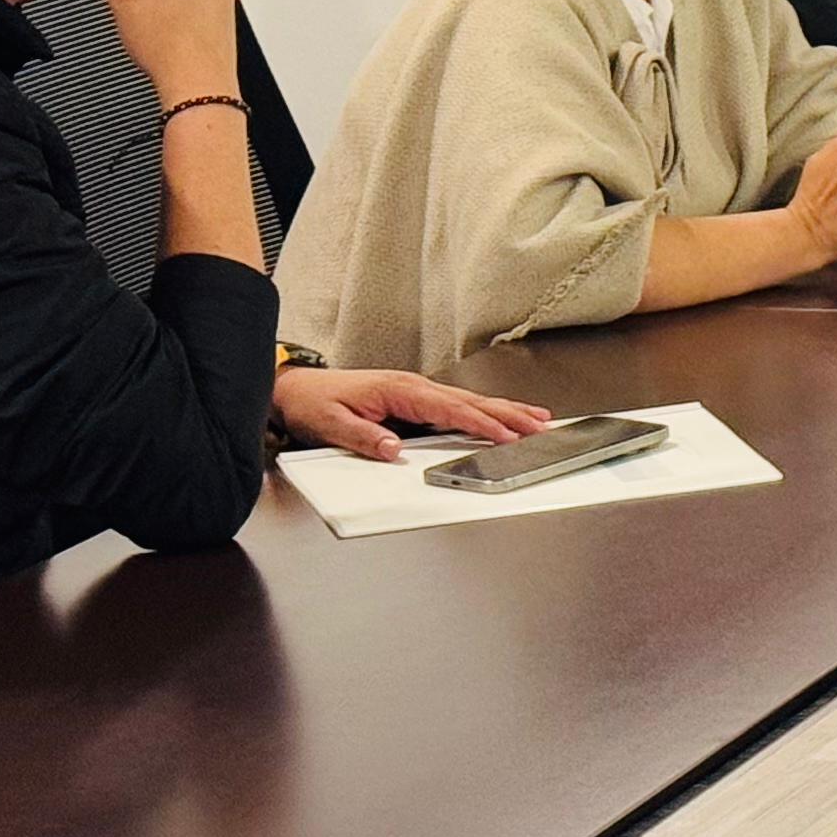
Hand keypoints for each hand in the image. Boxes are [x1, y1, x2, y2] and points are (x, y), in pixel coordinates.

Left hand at [273, 366, 549, 460]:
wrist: (296, 387)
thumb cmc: (314, 403)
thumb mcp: (331, 425)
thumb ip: (365, 437)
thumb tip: (395, 451)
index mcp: (399, 390)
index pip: (450, 409)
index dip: (481, 423)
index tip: (506, 435)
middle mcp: (414, 386)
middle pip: (471, 401)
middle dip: (509, 413)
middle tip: (540, 425)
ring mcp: (417, 389)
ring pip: (470, 400)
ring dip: (505, 409)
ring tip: (536, 418)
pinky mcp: (415, 397)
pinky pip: (459, 403)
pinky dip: (486, 409)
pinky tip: (500, 414)